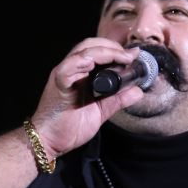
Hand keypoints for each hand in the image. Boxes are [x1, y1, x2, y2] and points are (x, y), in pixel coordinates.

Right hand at [29, 37, 144, 155]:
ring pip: (83, 51)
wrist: (48, 141)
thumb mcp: (100, 111)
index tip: (134, 55)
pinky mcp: (58, 84)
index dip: (115, 50)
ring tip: (123, 58)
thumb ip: (117, 100)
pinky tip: (100, 64)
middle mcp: (70, 70)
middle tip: (131, 55)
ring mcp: (63, 75)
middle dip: (113, 46)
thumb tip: (138, 91)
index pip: (96, 51)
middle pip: (90, 45)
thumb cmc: (69, 127)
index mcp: (79, 74)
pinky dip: (85, 62)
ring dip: (105, 52)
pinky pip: (69, 67)